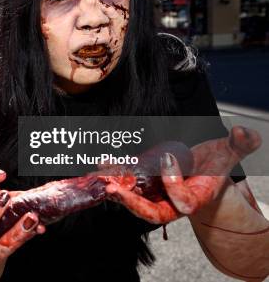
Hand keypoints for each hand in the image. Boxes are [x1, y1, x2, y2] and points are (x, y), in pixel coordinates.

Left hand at [106, 126, 260, 223]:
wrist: (201, 174)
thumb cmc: (215, 164)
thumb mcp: (228, 153)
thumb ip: (240, 144)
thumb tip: (243, 132)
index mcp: (194, 201)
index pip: (181, 200)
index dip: (172, 181)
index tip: (166, 156)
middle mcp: (171, 203)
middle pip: (150, 211)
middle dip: (130, 202)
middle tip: (114, 189)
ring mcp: (154, 196)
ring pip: (132, 198)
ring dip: (114, 188)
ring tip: (101, 175)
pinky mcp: (142, 186)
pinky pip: (125, 184)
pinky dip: (113, 175)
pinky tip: (102, 163)